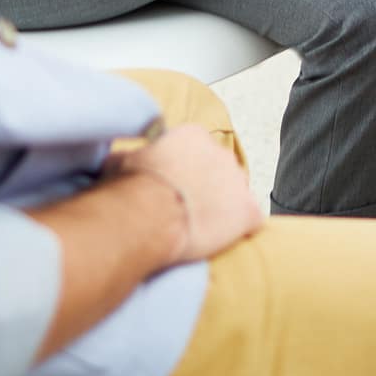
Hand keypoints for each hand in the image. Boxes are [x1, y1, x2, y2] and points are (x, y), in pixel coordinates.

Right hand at [113, 124, 261, 265]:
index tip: (175, 185)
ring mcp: (238, 181)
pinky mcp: (248, 211)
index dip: (186, 171)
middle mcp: (221, 152)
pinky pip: (251, 221)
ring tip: (201, 226)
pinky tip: (221, 239)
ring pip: (236, 195)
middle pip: (220, 171)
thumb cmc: (132, 188)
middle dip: (207, 188)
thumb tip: (124, 159)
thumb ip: (136, 155)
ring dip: (223, 209)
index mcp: (193, 136)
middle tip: (186, 208)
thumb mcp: (123, 159)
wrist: (149, 213)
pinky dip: (240, 230)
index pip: (198, 150)